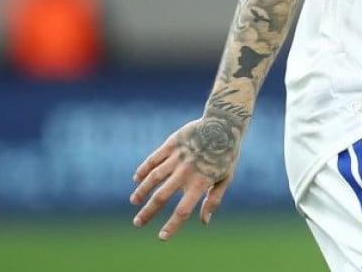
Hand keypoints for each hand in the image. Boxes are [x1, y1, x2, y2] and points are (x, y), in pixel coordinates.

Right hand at [129, 115, 243, 239]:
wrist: (224, 124)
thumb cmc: (226, 154)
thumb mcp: (226, 177)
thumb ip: (213, 199)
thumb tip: (204, 222)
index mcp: (201, 182)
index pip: (183, 210)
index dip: (172, 226)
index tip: (162, 237)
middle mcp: (186, 171)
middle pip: (162, 197)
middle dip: (148, 212)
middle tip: (137, 223)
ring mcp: (177, 157)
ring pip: (153, 178)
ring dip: (141, 191)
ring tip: (134, 201)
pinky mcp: (171, 143)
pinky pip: (153, 159)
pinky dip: (143, 170)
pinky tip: (137, 179)